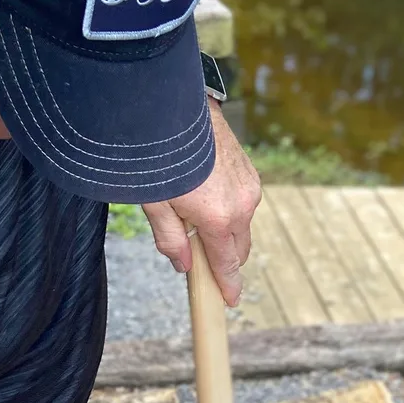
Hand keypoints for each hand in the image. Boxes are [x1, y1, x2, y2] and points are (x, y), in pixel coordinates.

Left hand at [141, 100, 260, 305]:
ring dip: (224, 231)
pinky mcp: (249, 170)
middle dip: (223, 258)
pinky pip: (243, 202)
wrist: (173, 102)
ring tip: (193, 216)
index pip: (227, 264)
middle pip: (238, 249)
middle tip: (198, 259)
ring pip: (241, 225)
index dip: (227, 286)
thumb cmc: (159, 152)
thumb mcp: (154, 203)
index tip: (230, 300)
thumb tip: (183, 265)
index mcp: (219, 219)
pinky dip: (228, 209)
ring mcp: (249, 186)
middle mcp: (242, 205)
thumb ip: (170, 239)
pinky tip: (204, 196)